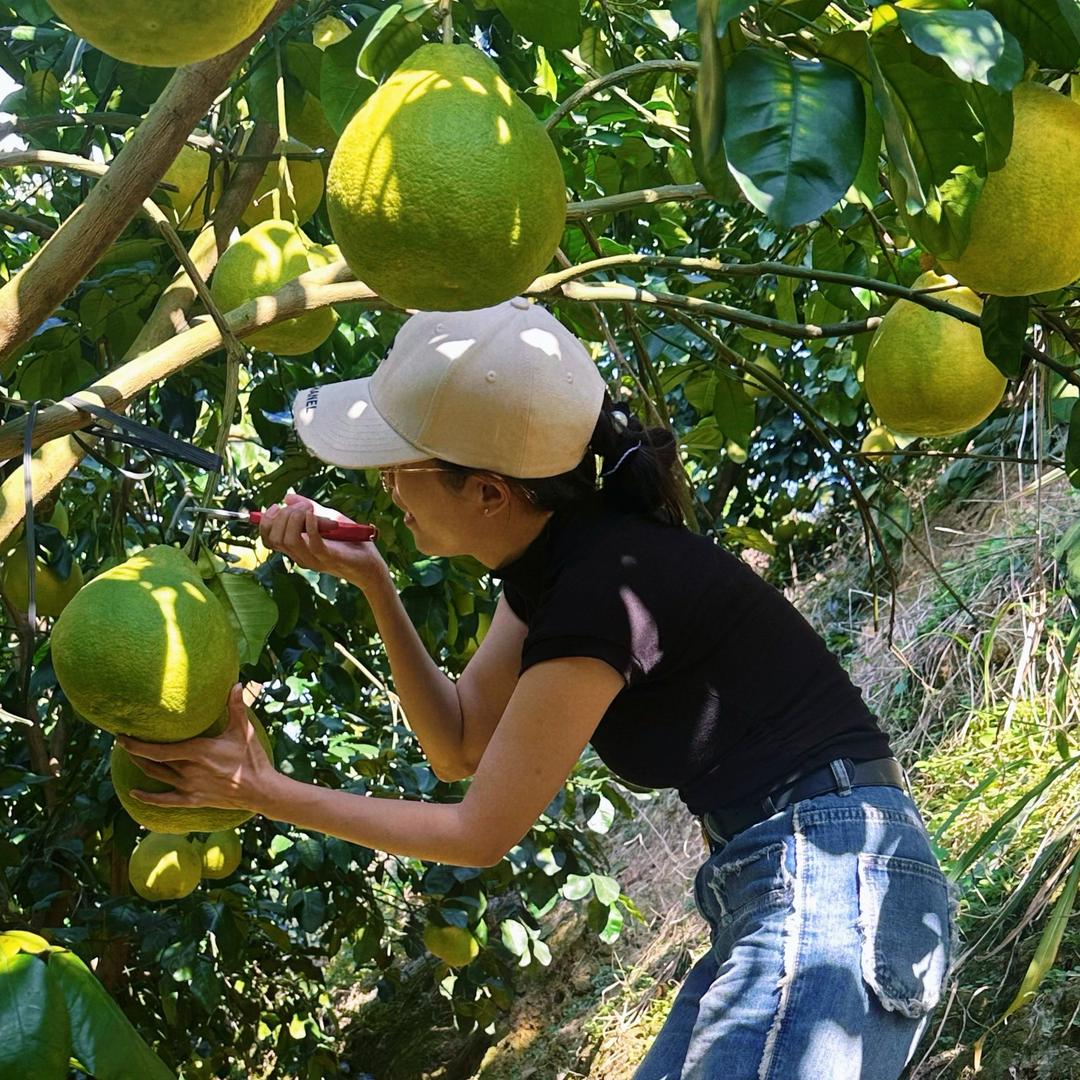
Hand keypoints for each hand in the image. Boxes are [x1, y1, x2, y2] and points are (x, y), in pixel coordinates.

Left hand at [118, 685, 276, 813]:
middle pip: (153, 761)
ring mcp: (189, 787)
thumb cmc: (252, 758)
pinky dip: (148, 798)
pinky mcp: (193, 799)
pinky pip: (165, 801)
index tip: (122, 737)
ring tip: (130, 757)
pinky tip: (134, 793)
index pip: (159, 749)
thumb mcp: (244, 731)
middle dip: (135, 752)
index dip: (137, 745)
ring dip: (141, 767)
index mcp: (198, 751)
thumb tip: (236, 684)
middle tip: (122, 741)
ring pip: (157, 776)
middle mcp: (189, 770)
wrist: (260, 790)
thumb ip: (236, 707)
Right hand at [260, 493, 388, 590]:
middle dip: (282, 516)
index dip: (265, 522)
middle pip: (274, 538)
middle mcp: (301, 556)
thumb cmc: (350, 542)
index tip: (276, 506)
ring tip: (309, 509)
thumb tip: (287, 496)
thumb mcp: (328, 518)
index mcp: (297, 549)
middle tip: (301, 507)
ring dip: (295, 518)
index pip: (268, 539)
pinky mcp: (330, 557)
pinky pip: (312, 543)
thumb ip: (308, 508)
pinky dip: (310, 524)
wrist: (372, 564)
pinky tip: (315, 515)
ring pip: (288, 540)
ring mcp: (314, 559)